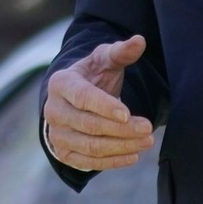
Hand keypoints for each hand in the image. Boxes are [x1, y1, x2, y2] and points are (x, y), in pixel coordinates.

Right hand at [43, 34, 155, 170]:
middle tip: (148, 128)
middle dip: (122, 129)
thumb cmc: (92, 76)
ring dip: (121, 146)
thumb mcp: (104, 60)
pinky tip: (134, 156)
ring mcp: (56, 134)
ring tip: (147, 141)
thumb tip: (140, 41)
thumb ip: (121, 51)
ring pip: (91, 146)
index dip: (105, 106)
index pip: (83, 97)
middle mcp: (53, 110)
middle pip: (89, 125)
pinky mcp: (63, 153)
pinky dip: (112, 162)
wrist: (72, 99)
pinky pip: (88, 162)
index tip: (128, 114)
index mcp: (61, 83)